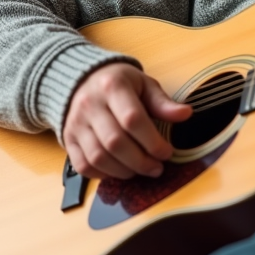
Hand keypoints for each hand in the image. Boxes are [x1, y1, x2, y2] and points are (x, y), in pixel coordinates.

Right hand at [62, 62, 192, 179]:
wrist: (82, 79)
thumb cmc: (119, 83)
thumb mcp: (143, 84)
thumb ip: (162, 102)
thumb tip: (186, 114)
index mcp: (112, 86)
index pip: (132, 119)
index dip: (152, 141)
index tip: (167, 152)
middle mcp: (90, 105)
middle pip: (115, 142)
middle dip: (140, 161)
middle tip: (157, 168)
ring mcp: (76, 124)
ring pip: (98, 157)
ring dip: (123, 171)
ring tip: (141, 170)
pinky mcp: (68, 139)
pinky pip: (83, 165)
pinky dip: (102, 174)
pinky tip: (119, 171)